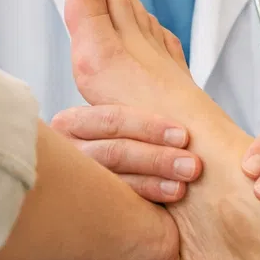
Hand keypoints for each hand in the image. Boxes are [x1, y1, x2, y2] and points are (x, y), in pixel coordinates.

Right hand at [51, 104, 201, 203]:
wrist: (130, 214)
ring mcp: (70, 180)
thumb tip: (154, 44)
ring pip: (113, 174)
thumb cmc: (142, 153)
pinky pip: (113, 200)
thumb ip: (141, 93)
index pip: (112, 119)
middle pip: (114, 149)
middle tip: (194, 165)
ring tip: (186, 181)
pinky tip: (172, 196)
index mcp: (76, 121)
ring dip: (155, 176)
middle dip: (157, 156)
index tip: (185, 134)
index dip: (150, 127)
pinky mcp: (80, 206)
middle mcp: (66, 149)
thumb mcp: (140, 121)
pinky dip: (146, 196)